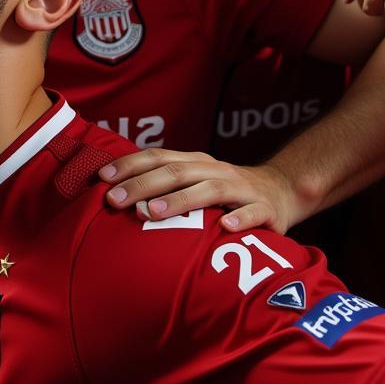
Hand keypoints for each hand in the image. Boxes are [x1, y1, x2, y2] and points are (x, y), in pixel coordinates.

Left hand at [97, 148, 296, 233]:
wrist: (282, 191)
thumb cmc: (225, 193)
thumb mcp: (194, 183)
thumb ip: (162, 187)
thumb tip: (114, 196)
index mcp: (195, 162)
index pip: (157, 157)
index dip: (130, 165)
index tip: (103, 178)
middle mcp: (215, 170)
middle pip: (176, 172)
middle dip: (143, 185)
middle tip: (115, 200)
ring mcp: (241, 188)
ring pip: (210, 189)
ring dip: (181, 200)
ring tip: (154, 212)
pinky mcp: (266, 210)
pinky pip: (254, 212)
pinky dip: (240, 218)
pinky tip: (224, 226)